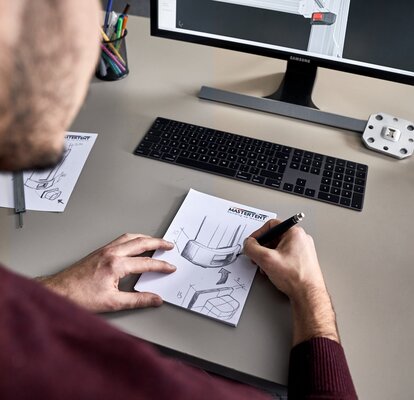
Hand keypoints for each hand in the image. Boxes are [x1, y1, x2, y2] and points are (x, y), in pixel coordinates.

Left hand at [36, 234, 175, 312]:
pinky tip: (135, 242)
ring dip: (146, 237)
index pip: (146, 263)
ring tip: (156, 241)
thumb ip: (137, 300)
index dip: (161, 265)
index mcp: (116, 265)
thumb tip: (154, 299)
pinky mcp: (100, 251)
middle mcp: (111, 253)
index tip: (170, 267)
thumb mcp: (112, 303)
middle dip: (158, 242)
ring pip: (131, 237)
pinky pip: (121, 239)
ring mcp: (105, 250)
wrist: (59, 291)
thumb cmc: (80, 297)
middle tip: (169, 245)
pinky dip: (133, 238)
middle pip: (141, 242)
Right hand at [243, 219, 324, 300]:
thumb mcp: (266, 259)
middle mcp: (300, 239)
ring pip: (277, 247)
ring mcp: (302, 250)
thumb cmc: (295, 277)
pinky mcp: (301, 260)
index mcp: (294, 233)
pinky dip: (275, 262)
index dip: (258, 234)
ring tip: (265, 267)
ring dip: (267, 256)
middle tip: (257, 257)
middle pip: (273, 237)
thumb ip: (252, 248)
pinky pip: (284, 255)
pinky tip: (273, 271)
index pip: (271, 225)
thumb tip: (248, 244)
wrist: (308, 295)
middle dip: (262, 248)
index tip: (252, 243)